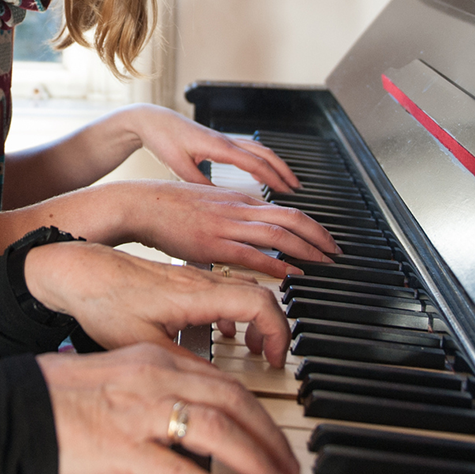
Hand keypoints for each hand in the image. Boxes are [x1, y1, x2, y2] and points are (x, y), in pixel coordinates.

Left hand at [23, 240, 290, 364]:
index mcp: (195, 294)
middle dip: (275, 329)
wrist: (77, 271)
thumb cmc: (103, 302)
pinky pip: (225, 290)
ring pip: (244, 290)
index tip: (274, 359)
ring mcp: (192, 277)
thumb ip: (183, 363)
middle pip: (260, 294)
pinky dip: (237, 312)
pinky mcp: (182, 279)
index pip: (259, 302)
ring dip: (257, 320)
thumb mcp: (142, 344)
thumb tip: (217, 387)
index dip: (277, 331)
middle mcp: (200, 281)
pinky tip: (224, 332)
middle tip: (270, 359)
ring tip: (252, 350)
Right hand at [38, 344, 300, 473]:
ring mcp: (139, 413)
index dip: (258, 413)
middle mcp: (153, 380)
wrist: (14, 407)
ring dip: (255, 460)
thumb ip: (159, 391)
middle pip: (233, 400)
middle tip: (286, 467)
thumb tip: (195, 418)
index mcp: (154, 362)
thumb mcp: (118, 378)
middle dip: (268, 437)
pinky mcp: (123, 448)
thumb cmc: (61, 398)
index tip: (274, 440)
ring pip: (217, 428)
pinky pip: (182, 469)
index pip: (223, 381)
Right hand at [110, 181, 337, 279]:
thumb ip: (229, 216)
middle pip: (291, 217)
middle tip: (337, 253)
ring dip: (307, 249)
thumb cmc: (166, 209)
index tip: (326, 240)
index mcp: (237, 199)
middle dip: (319, 236)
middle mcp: (237, 208)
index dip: (312, 225)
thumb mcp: (206, 206)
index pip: (286, 209)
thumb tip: (246, 235)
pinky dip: (276, 263)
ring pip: (278, 233)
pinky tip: (291, 274)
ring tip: (324, 264)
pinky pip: (252, 253)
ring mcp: (226, 225)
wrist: (138, 204)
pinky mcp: (212, 243)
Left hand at [126, 105, 300, 191]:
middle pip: (264, 154)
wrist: (152, 121)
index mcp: (219, 147)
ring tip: (287, 180)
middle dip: (283, 170)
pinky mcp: (218, 141)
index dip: (274, 178)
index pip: (255, 164)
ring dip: (275, 164)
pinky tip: (261, 172)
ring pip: (259, 149)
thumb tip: (217, 200)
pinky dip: (261, 160)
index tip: (288, 192)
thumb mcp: (179, 166)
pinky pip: (248, 149)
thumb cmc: (163, 140)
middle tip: (298, 188)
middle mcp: (225, 141)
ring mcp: (223, 140)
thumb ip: (199, 183)